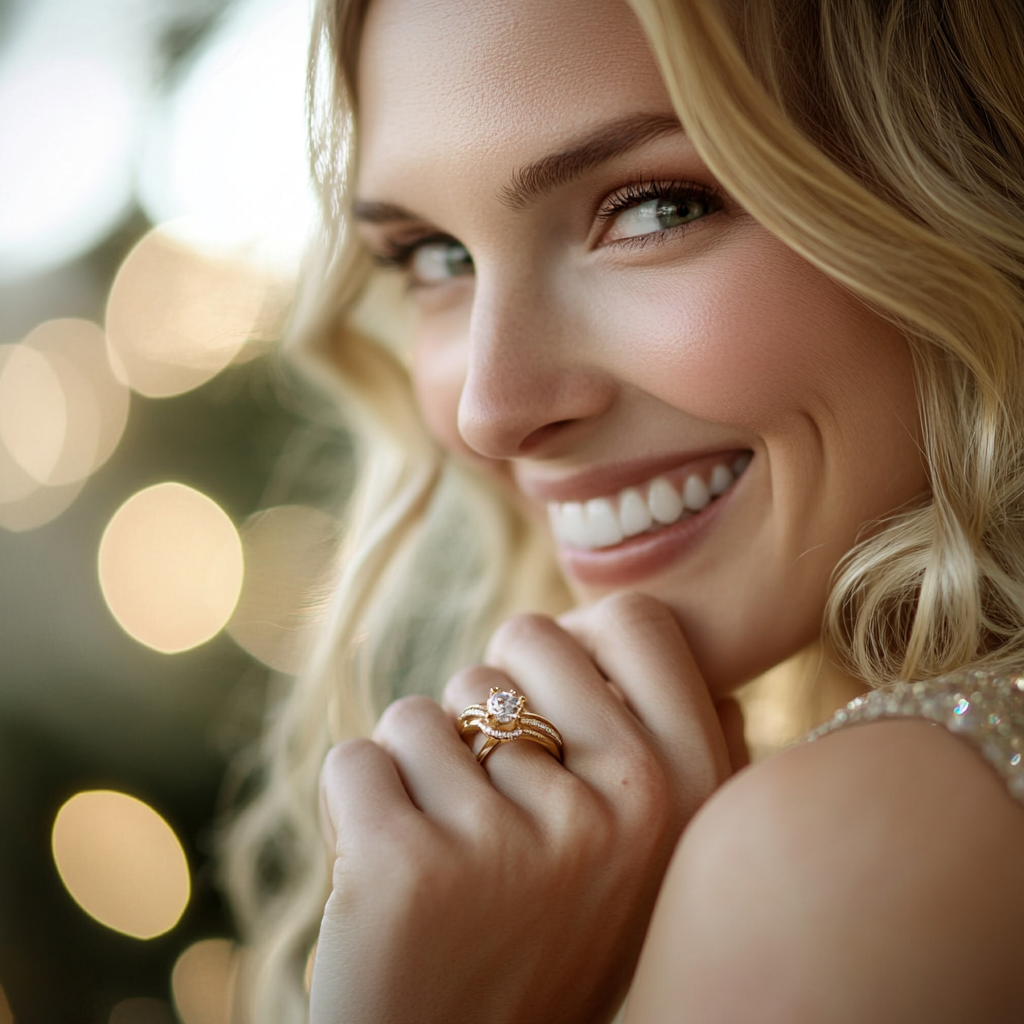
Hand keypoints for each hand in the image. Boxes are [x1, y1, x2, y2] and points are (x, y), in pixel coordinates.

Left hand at [310, 592, 737, 1023]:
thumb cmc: (553, 938)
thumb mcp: (658, 859)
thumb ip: (686, 754)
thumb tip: (692, 668)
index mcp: (691, 790)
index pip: (634, 620)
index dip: (571, 650)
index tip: (547, 709)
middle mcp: (626, 808)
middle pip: (517, 642)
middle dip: (484, 709)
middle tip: (490, 804)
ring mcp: (516, 842)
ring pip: (423, 712)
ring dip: (417, 776)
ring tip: (448, 863)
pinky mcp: (409, 870)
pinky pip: (357, 762)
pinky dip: (355, 810)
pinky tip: (389, 880)